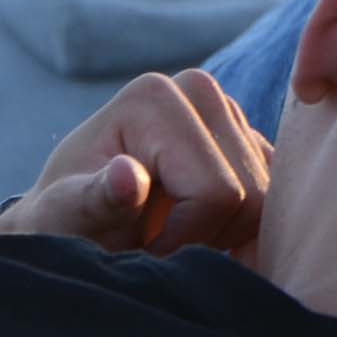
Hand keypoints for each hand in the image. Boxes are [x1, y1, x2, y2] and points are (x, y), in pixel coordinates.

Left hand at [0, 69, 271, 257]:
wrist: (72, 222)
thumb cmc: (62, 223)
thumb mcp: (65, 218)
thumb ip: (96, 199)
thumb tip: (127, 176)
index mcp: (154, 96)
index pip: (216, 191)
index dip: (184, 237)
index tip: (141, 248)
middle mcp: (198, 88)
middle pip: (252, 192)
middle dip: (208, 236)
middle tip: (159, 245)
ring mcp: (226, 110)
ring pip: (268, 198)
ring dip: (225, 234)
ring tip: (172, 235)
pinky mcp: (246, 136)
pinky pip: (274, 194)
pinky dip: (242, 227)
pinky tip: (198, 229)